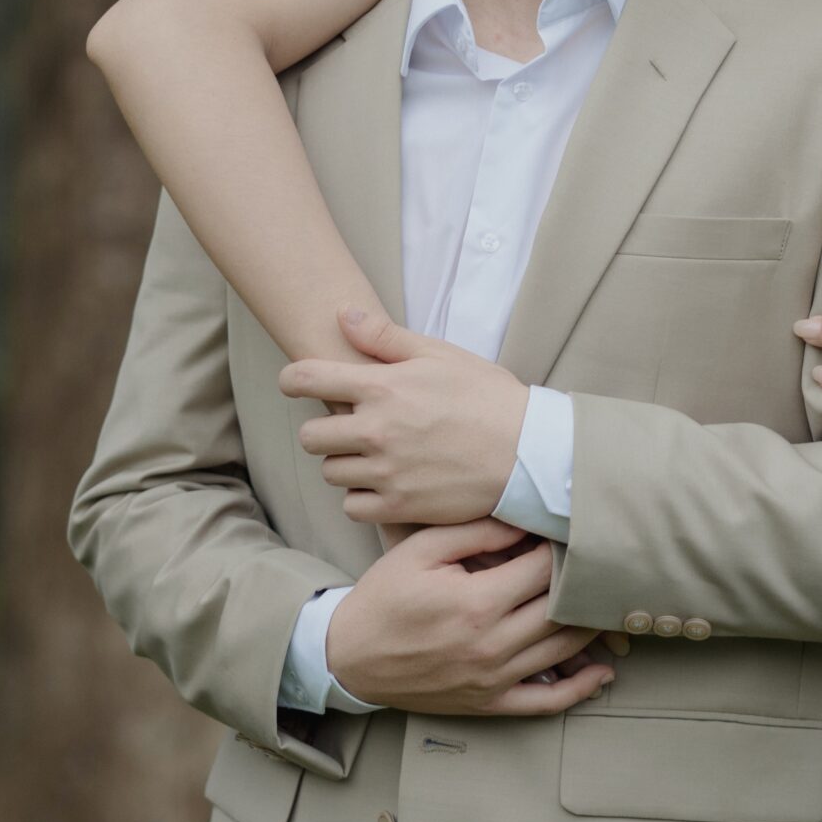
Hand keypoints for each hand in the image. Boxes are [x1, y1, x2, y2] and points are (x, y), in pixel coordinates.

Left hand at [280, 308, 528, 524]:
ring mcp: (385, 471)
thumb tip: (342, 315)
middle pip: (310, 435)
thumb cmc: (487, 397)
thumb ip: (385, 338)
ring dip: (344, 463)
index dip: (293, 380)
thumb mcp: (439, 354)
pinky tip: (383, 483)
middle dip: (324, 428)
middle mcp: (376, 430)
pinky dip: (361, 497)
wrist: (528, 452)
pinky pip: (351, 506)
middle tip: (350, 426)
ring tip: (374, 455)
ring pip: (330, 472)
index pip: (306, 379)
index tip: (297, 384)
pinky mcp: (399, 506)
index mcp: (382, 387)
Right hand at [325, 519, 614, 715]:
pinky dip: (579, 689)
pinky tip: (601, 672)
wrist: (350, 657)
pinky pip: (546, 702)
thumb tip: (523, 521)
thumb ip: (474, 532)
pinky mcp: (489, 702)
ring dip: (591, 627)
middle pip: (561, 609)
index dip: (563, 547)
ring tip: (606, 601)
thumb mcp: (420, 550)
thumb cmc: (384, 597)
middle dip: (583, 583)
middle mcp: (491, 644)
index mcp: (476, 602)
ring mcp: (492, 678)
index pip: (543, 570)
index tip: (571, 531)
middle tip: (600, 562)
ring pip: (563, 652)